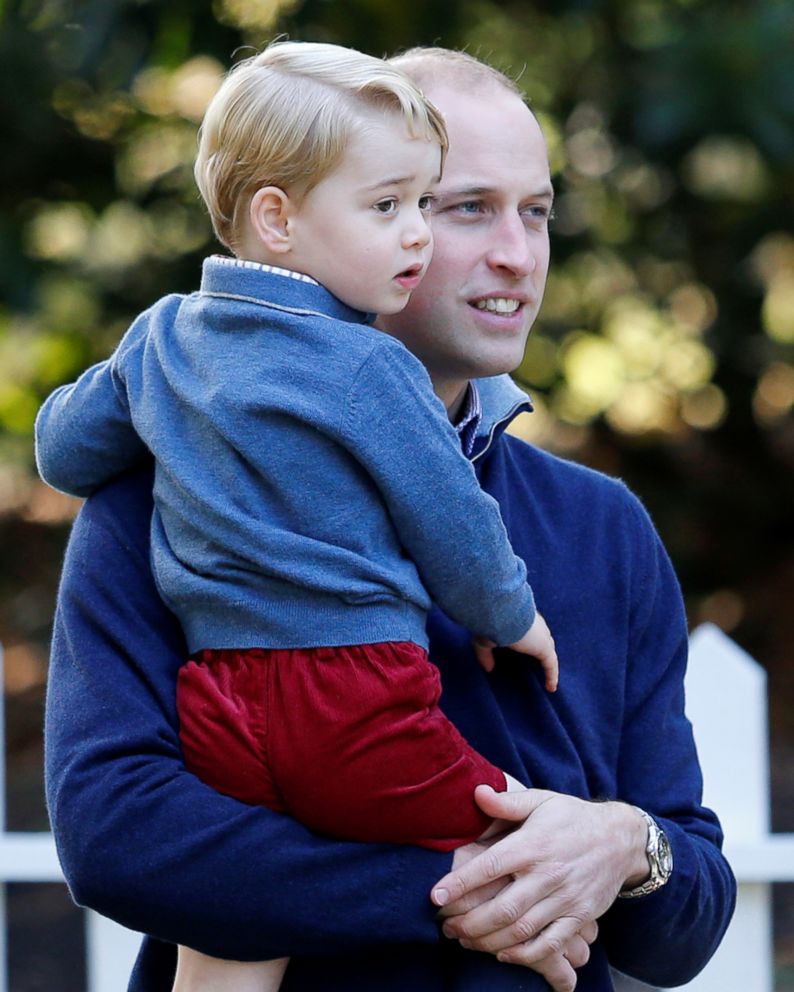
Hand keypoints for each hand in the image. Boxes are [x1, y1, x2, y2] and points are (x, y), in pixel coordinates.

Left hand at [433, 786, 646, 961]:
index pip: (490, 866)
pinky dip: (524, 954)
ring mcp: (565, 899)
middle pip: (502, 908)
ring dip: (488, 941)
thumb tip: (476, 792)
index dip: (460, 882)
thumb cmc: (572, 817)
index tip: (435, 896)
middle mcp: (548, 874)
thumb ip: (507, 802)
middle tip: (445, 926)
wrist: (620, 838)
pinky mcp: (580, 917)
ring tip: (464, 940)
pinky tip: (502, 953)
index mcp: (533, 844)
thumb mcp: (541, 801)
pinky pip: (550, 944)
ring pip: (522, 930)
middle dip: (468, 922)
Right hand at [473, 611, 558, 690]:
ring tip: (547, 674)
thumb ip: (485, 654)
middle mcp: (533, 624)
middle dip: (542, 647)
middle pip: (542, 638)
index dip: (528, 638)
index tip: (525, 646)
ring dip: (547, 661)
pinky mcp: (544, 647)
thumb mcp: (483, 639)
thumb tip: (488, 668)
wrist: (500, 612)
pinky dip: (552, 676)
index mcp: (520, 617)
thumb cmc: (490, 621)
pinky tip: (550, 688)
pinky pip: (551, 665)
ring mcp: (540, 635)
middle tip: (538, 660)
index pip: (528, 629)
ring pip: (548, 650)